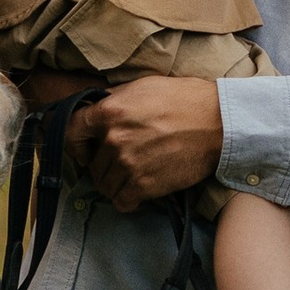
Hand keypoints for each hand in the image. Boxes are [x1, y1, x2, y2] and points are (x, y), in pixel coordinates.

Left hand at [72, 76, 225, 208]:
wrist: (218, 123)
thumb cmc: (184, 100)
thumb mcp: (143, 87)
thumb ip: (115, 100)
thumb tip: (95, 109)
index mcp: (110, 111)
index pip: (70, 133)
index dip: (77, 143)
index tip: (88, 149)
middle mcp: (114, 139)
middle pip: (91, 165)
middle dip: (102, 165)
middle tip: (122, 161)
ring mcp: (128, 165)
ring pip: (104, 186)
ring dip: (115, 183)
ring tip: (133, 175)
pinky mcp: (145, 186)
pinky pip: (121, 202)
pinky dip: (127, 200)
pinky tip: (138, 191)